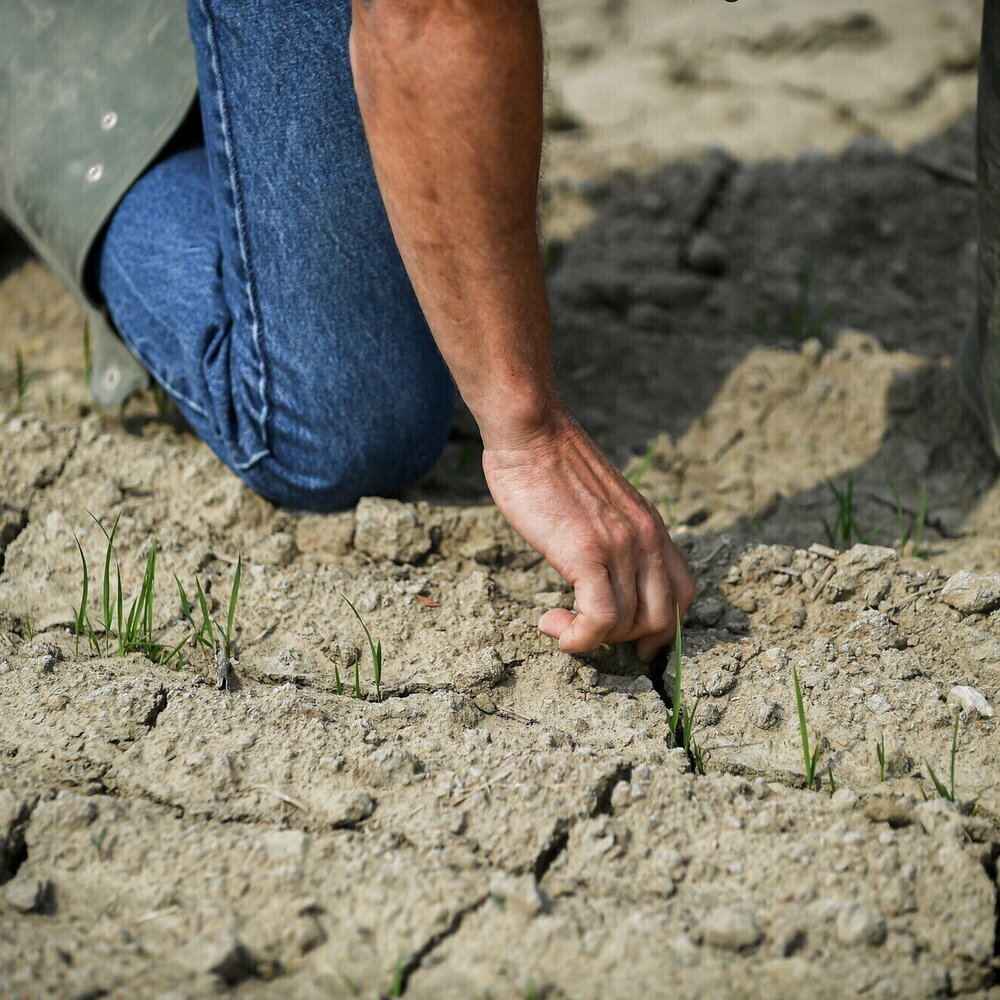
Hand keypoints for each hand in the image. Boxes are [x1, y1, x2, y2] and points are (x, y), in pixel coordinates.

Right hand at [482, 409, 693, 659]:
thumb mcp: (600, 502)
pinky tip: (555, 630)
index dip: (663, 628)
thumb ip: (612, 533)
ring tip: (556, 624)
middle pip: (663, 618)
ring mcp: (620, 545)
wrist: (531, 431)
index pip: (684, 593)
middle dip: (626, 640)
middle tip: (587, 632)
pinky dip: (580, 638)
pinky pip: (600, 618)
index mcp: (651, 526)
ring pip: (628, 623)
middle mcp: (646, 538)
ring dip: (591, 639)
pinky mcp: (587, 552)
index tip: (630, 640)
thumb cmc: (550, 463)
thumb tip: (599, 568)